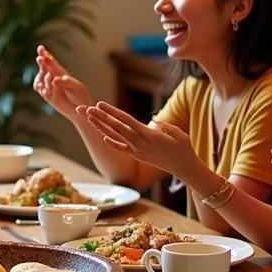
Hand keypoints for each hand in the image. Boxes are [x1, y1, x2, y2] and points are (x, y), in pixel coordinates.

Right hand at [33, 45, 93, 119]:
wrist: (79, 110)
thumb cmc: (80, 96)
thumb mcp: (75, 88)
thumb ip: (65, 83)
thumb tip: (54, 79)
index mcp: (61, 72)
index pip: (52, 62)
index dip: (45, 54)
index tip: (41, 48)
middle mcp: (53, 77)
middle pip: (44, 67)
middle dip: (41, 62)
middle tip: (40, 58)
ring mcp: (49, 85)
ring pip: (40, 78)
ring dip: (42, 78)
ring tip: (49, 82)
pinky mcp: (47, 94)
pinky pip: (39, 89)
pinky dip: (40, 88)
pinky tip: (45, 91)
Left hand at [84, 101, 198, 179]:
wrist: (183, 167)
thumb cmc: (183, 147)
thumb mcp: (177, 132)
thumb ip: (163, 126)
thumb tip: (153, 123)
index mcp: (147, 134)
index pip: (125, 120)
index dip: (111, 111)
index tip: (100, 104)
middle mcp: (138, 142)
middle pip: (115, 127)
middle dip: (100, 117)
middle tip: (87, 109)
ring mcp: (136, 150)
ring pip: (115, 137)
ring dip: (101, 127)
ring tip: (90, 118)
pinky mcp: (137, 156)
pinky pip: (121, 148)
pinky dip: (112, 142)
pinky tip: (103, 137)